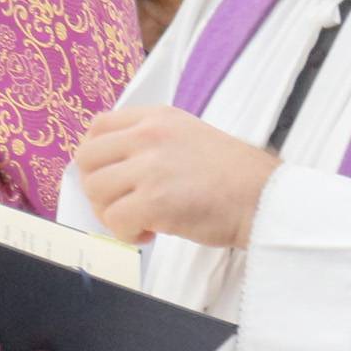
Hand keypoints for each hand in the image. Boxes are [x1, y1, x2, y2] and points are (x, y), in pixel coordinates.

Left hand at [74, 104, 277, 247]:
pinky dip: (128, 234)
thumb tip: (116, 168)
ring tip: (141, 219)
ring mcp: (150, 167)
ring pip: (96, 191)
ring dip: (112, 213)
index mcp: (156, 117)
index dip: (95, 157)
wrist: (263, 197)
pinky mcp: (154, 200)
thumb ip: (152, 142)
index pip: (98, 127)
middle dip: (98, 188)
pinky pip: (115, 220)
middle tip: (123, 203)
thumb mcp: (189, 136)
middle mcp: (149, 135)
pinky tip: (151, 232)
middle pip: (87, 159)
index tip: (110, 177)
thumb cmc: (234, 176)